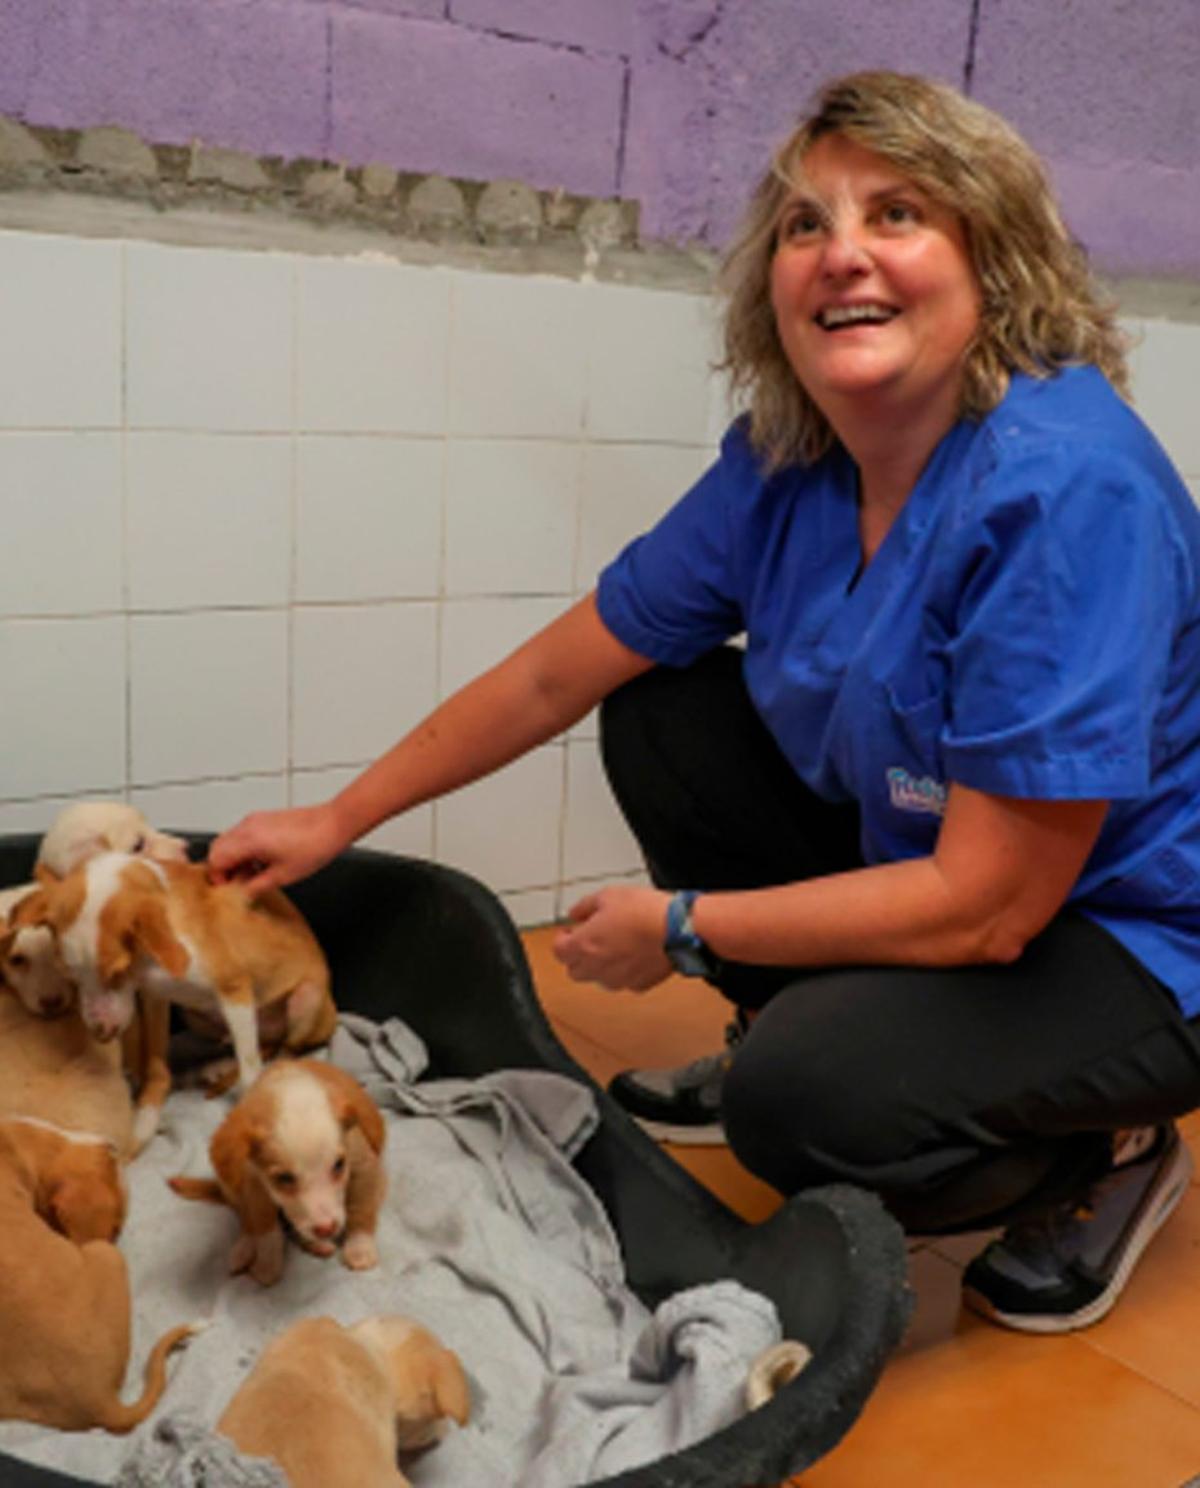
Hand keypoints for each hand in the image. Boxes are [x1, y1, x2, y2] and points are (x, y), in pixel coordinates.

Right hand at [206, 804, 345, 896]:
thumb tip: (243, 894)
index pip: (215, 858)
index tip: (228, 889)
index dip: (218, 877)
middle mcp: (248, 826)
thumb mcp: (283, 876)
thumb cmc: (314, 846)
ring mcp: (256, 820)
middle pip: (218, 847)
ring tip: (252, 874)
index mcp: (248, 839)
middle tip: (236, 884)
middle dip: (222, 867)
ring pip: (229, 840)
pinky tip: (261, 862)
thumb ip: (256, 887)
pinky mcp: (265, 818)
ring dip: (234, 858)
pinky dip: (244, 849)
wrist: (334, 824)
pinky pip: (243, 834)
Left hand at [553, 885, 672, 991]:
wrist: (677, 930)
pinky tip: (634, 954)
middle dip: (577, 956)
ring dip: (600, 965)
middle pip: (574, 970)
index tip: (569, 932)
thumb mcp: (608, 896)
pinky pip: (623, 981)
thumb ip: (585, 906)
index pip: (558, 951)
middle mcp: (596, 968)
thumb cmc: (643, 912)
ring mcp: (617, 979)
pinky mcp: (638, 984)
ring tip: (615, 945)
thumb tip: (575, 913)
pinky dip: (624, 971)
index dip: (562, 940)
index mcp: (583, 945)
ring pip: (598, 978)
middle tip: (589, 939)